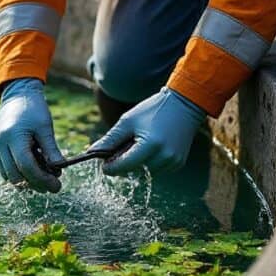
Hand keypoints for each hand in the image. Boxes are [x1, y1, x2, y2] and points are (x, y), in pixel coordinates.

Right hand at [0, 77, 63, 192]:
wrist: (16, 95)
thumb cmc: (33, 109)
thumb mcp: (45, 127)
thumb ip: (51, 149)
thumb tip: (59, 170)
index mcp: (13, 137)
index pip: (26, 166)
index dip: (42, 179)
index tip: (57, 186)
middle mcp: (0, 144)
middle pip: (16, 176)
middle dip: (35, 184)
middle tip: (52, 184)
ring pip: (9, 177)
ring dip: (27, 181)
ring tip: (44, 175)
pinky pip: (5, 171)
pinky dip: (20, 175)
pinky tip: (34, 170)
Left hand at [88, 87, 205, 175]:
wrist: (184, 104)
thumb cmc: (153, 110)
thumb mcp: (128, 121)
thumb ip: (110, 139)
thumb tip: (91, 152)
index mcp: (150, 145)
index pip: (125, 165)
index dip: (111, 167)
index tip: (104, 165)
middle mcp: (164, 156)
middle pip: (134, 169)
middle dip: (126, 161)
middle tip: (125, 145)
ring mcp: (173, 161)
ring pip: (145, 171)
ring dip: (139, 162)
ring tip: (143, 142)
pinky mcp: (178, 163)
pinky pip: (157, 169)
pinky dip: (151, 161)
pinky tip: (154, 146)